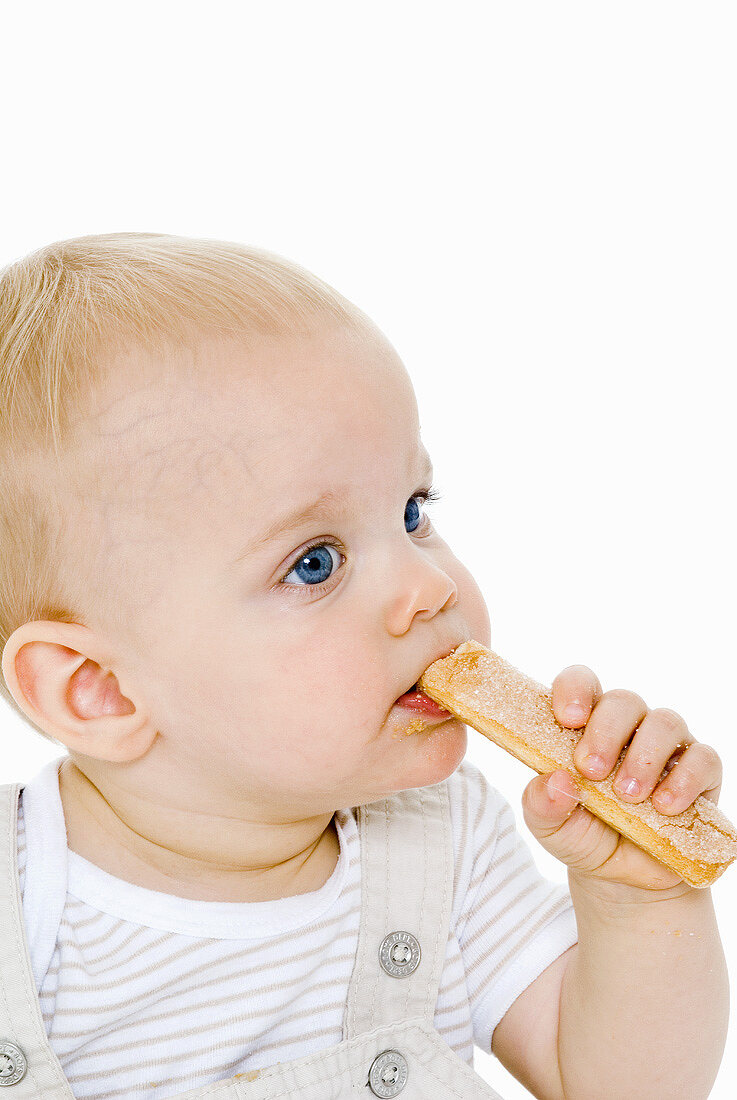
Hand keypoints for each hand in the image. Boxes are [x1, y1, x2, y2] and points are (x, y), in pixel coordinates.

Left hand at [521, 664, 722, 893]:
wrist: (623, 878)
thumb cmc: (582, 835)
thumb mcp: (549, 825)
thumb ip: (541, 803)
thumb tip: (555, 781)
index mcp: (584, 726)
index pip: (581, 683)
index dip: (575, 690)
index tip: (568, 719)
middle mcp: (627, 727)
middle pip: (623, 701)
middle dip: (606, 733)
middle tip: (592, 771)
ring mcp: (665, 746)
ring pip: (665, 722)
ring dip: (644, 758)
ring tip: (628, 796)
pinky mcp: (700, 772)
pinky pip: (703, 758)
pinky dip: (685, 780)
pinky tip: (664, 807)